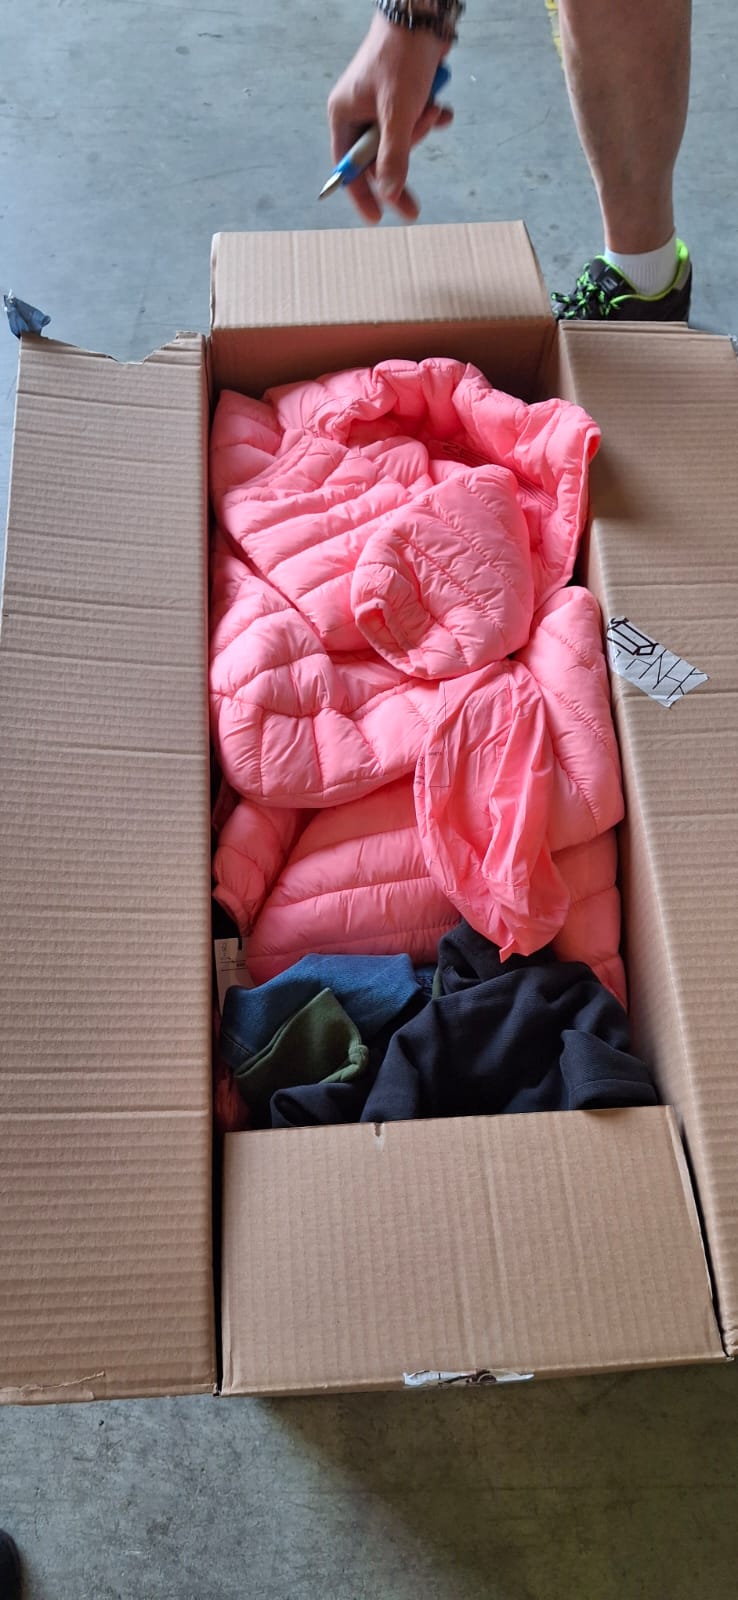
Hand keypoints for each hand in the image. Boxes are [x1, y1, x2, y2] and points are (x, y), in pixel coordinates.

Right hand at [327, 14, 452, 222]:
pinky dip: (430, 117)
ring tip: (431, 109)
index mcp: (344, 114)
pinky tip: (441, 106)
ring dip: (421, 129)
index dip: (362, 194)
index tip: (377, 218)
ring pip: (402, 140)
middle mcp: (359, 110)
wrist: (423, 15)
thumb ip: (394, 155)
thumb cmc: (402, 58)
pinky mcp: (403, 94)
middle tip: (418, 182)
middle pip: (379, 157)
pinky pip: (416, 121)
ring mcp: (381, 103)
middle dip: (405, 154)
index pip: (348, 167)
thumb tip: (390, 192)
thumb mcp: (397, 112)